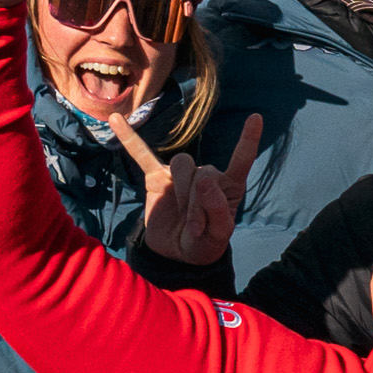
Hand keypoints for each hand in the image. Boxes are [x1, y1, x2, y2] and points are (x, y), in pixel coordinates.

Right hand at [114, 112, 264, 266]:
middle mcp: (206, 175)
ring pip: (182, 164)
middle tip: (195, 229)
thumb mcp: (217, 236)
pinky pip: (143, 156)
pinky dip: (130, 139)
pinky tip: (116, 120)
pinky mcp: (156, 177)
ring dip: (182, 191)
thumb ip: (217, 210)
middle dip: (198, 203)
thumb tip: (204, 180)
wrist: (176, 254)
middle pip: (203, 172)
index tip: (256, 118)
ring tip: (181, 215)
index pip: (241, 161)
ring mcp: (180, 175)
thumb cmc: (204, 244)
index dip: (248, 140)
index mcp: (229, 187)